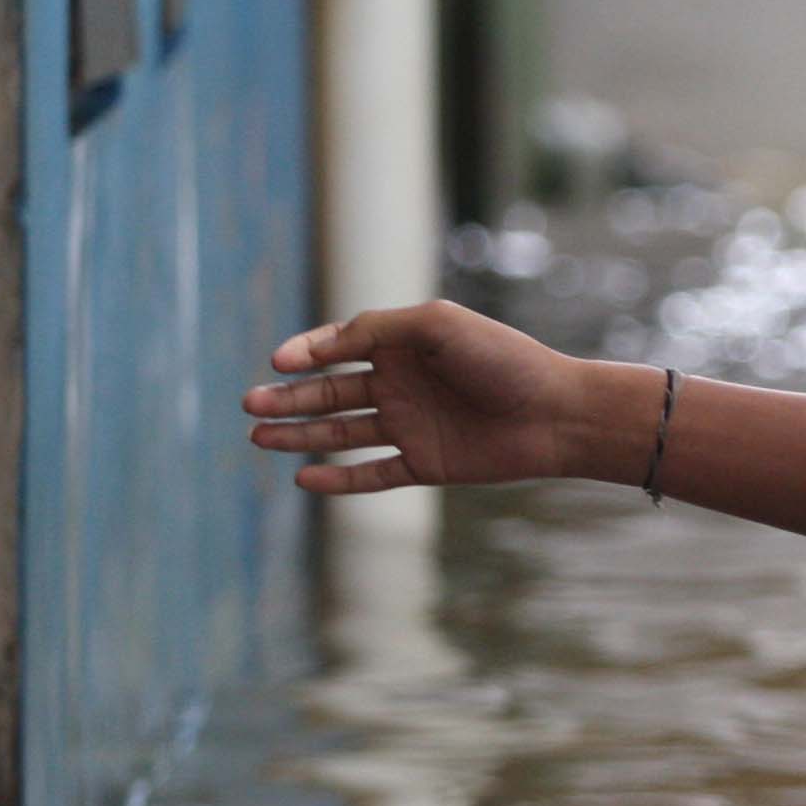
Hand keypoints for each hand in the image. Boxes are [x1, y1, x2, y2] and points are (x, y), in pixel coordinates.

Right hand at [243, 301, 622, 495]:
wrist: (556, 413)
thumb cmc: (503, 359)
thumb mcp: (435, 326)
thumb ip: (375, 329)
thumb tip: (319, 345)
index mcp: (403, 346)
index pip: (339, 347)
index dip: (305, 353)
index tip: (277, 361)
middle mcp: (402, 384)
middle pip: (330, 391)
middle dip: (288, 398)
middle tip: (249, 405)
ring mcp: (412, 426)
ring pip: (342, 432)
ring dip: (300, 434)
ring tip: (258, 437)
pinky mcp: (426, 465)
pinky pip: (373, 474)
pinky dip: (339, 478)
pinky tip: (303, 477)